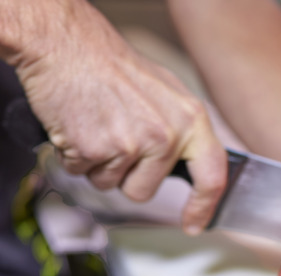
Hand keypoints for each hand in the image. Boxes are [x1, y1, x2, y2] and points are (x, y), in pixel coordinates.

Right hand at [13, 1, 225, 234]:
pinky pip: (82, 172)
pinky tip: (80, 126)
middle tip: (116, 137)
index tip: (195, 224)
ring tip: (98, 125)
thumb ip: (184, 131)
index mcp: (191, 120)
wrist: (68, 46)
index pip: (212, 175)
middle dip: (125, 175)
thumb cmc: (115, 68)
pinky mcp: (96, 149)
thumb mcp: (169, 94)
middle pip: (144, 191)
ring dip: (98, 164)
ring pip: (110, 185)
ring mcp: (131, 144)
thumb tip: (196, 165)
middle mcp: (166, 135)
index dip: (204, 206)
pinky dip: (75, 156)